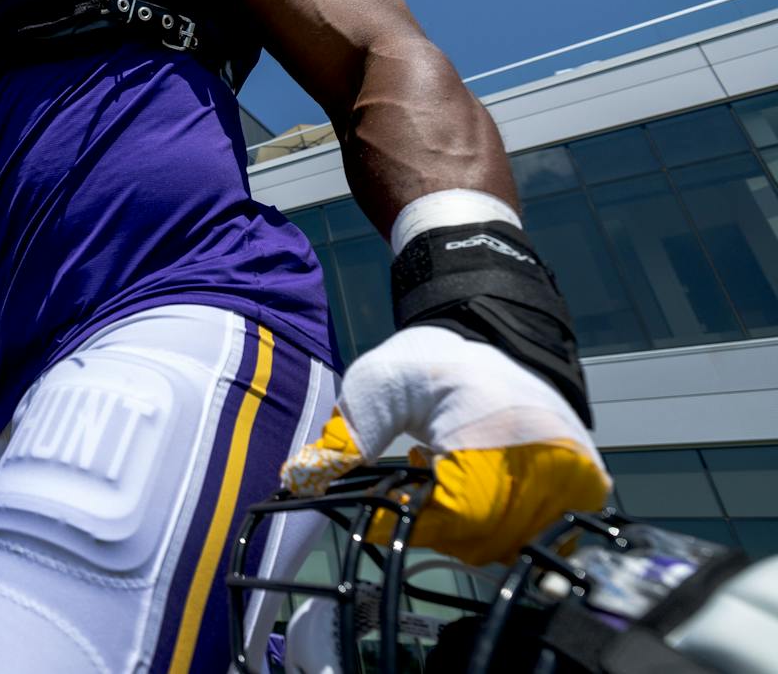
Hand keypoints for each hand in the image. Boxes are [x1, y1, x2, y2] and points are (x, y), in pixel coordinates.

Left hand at [280, 325, 609, 565]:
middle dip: (436, 524)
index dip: (413, 520)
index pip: (457, 516)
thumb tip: (300, 480)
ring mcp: (576, 478)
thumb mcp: (375, 385)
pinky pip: (534, 538)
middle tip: (417, 480)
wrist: (489, 341)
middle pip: (482, 540)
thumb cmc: (429, 362)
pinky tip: (473, 486)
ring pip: (507, 546)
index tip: (384, 504)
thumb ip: (345, 437)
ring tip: (446, 475)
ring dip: (466, 526)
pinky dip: (499, 527)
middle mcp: (553, 459)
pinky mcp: (585, 489)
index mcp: (503, 429)